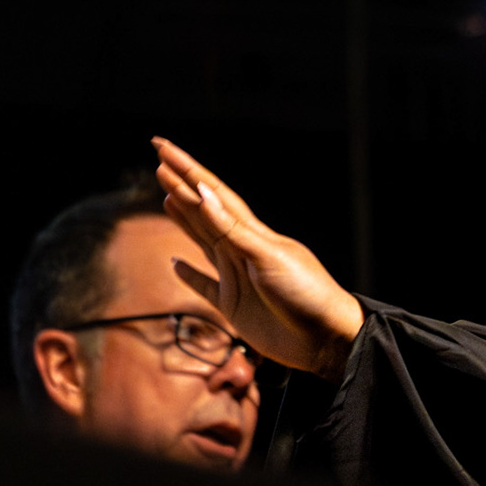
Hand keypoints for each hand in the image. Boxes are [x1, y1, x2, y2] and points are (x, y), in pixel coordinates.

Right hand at [152, 138, 364, 380]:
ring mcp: (238, 277)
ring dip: (185, 220)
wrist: (326, 339)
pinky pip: (205, 285)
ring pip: (204, 241)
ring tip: (168, 198)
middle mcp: (242, 250)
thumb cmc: (306, 294)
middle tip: (159, 162)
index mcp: (253, 233)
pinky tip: (176, 263)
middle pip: (205, 212)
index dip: (187, 169)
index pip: (212, 193)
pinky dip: (190, 274)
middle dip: (181, 186)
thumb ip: (232, 229)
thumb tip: (201, 193)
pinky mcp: (235, 306)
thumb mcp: (268, 257)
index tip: (162, 146)